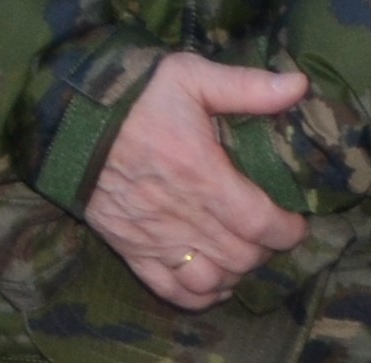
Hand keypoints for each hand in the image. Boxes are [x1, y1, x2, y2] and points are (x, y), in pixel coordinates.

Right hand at [85, 53, 309, 311]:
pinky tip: (213, 278)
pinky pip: (173, 291)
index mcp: (201, 173)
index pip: (261, 224)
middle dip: (265, 248)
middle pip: (242, 256)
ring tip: (239, 250)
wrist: (71, 116)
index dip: (288, 230)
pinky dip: (201, 294)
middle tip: (266, 228)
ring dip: (235, 272)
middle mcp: (181, 215)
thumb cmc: (136, 94)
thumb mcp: (190, 75)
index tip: (294, 220)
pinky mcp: (131, 249)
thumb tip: (300, 85)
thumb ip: (247, 86)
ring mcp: (154, 238)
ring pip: (213, 280)